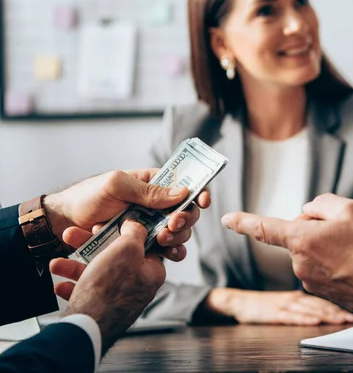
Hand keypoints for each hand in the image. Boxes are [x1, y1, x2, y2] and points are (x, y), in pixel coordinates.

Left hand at [44, 169, 210, 260]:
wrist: (63, 222)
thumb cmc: (87, 196)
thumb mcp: (117, 185)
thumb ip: (148, 190)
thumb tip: (181, 192)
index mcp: (152, 184)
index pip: (184, 185)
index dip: (198, 192)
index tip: (202, 200)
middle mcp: (156, 205)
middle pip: (187, 212)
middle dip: (185, 220)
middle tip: (171, 225)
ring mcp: (151, 225)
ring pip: (179, 233)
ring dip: (177, 237)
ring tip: (161, 239)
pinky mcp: (144, 244)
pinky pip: (166, 250)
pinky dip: (171, 252)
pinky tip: (167, 254)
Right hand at [51, 221, 165, 353]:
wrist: (88, 325)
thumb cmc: (110, 287)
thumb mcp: (127, 249)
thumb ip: (134, 233)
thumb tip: (135, 225)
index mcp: (151, 272)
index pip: (144, 246)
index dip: (126, 233)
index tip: (110, 226)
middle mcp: (138, 287)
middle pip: (115, 258)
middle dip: (91, 247)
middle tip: (75, 238)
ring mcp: (119, 300)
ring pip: (97, 275)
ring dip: (74, 267)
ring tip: (57, 263)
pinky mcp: (102, 311)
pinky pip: (87, 293)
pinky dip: (73, 287)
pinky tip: (60, 285)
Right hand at [206, 289, 352, 324]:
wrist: (238, 302)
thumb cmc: (264, 304)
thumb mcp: (286, 300)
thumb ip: (304, 304)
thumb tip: (326, 310)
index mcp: (299, 296)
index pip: (323, 299)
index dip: (340, 304)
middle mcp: (294, 299)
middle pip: (320, 305)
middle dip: (338, 311)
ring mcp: (284, 306)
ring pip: (310, 310)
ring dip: (327, 315)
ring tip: (342, 320)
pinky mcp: (274, 314)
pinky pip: (292, 316)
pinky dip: (305, 319)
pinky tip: (315, 322)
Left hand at [221, 194, 352, 317]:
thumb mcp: (351, 209)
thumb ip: (322, 204)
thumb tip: (309, 213)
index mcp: (301, 240)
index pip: (264, 228)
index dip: (243, 221)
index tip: (227, 219)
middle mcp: (300, 263)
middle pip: (299, 235)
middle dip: (316, 228)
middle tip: (347, 231)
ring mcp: (310, 280)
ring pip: (312, 250)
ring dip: (327, 245)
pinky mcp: (321, 291)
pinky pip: (321, 266)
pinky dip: (334, 261)